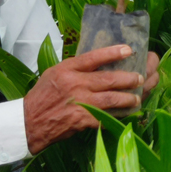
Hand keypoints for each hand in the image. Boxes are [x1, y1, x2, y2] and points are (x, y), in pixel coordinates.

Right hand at [23, 45, 159, 154]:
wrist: (29, 121)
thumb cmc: (43, 95)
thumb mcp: (55, 73)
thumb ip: (76, 67)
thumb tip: (101, 62)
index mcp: (67, 70)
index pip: (93, 57)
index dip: (113, 53)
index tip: (128, 50)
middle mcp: (75, 84)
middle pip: (108, 79)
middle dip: (129, 78)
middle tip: (141, 77)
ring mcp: (79, 103)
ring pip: (111, 99)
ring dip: (128, 98)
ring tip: (137, 96)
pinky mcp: (82, 121)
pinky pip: (105, 117)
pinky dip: (118, 115)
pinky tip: (127, 113)